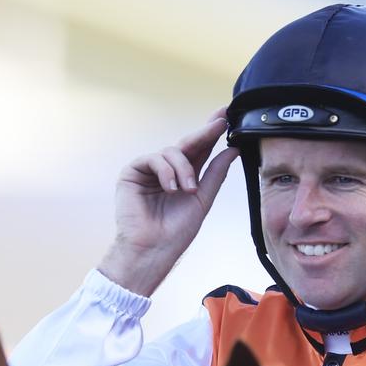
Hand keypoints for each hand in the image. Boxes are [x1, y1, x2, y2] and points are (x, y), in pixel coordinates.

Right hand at [98, 108, 239, 296]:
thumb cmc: (176, 232)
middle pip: (187, 144)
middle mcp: (168, 171)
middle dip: (204, 133)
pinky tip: (170, 188)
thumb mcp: (203, 199)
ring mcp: (150, 170)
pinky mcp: (132, 172)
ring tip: (188, 190)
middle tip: (220, 123)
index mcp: (185, 177)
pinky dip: (166, 171)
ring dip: (184, 169)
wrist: (154, 249)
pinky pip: (154, 158)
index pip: (200, 151)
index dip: (211, 133)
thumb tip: (233, 150)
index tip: (225, 117)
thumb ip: (216, 173)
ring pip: (172, 152)